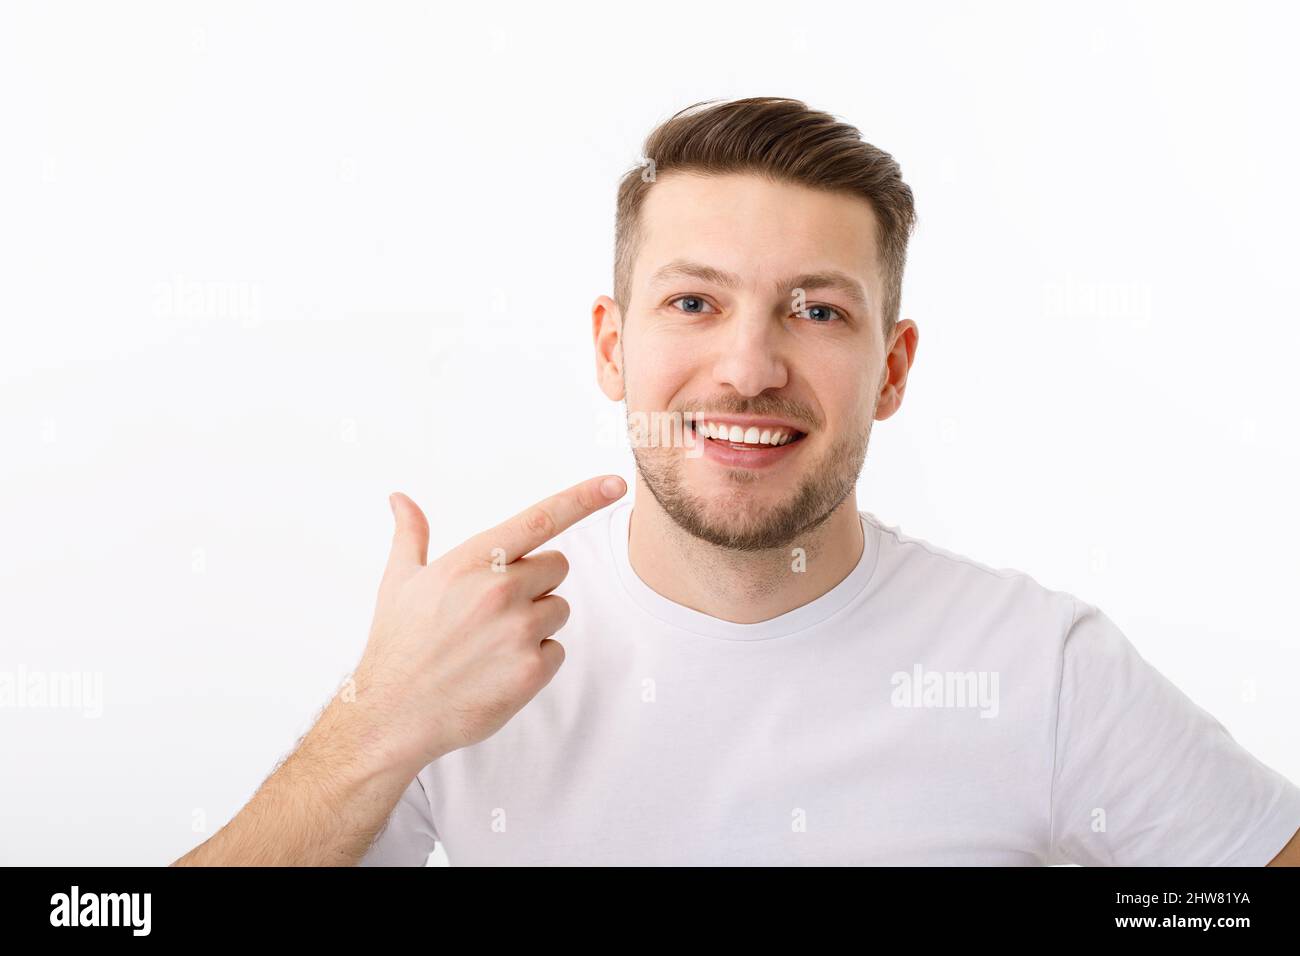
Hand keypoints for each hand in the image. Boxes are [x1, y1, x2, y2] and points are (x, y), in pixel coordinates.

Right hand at [348, 475, 627, 774]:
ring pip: (558, 609)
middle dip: (535, 583)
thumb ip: (410, 534)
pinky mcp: (531, 670)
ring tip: (489, 644)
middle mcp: (499, 589)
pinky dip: (535, 660)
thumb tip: (400, 498)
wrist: (392, 714)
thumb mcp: (399, 581)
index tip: (616, 484)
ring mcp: (518, 631)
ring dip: (535, 623)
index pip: (540, 519)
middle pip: (557, 566)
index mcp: (472, 561)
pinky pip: (557, 650)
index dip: (584, 498)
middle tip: (493, 610)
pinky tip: (496, 670)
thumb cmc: (397, 644)